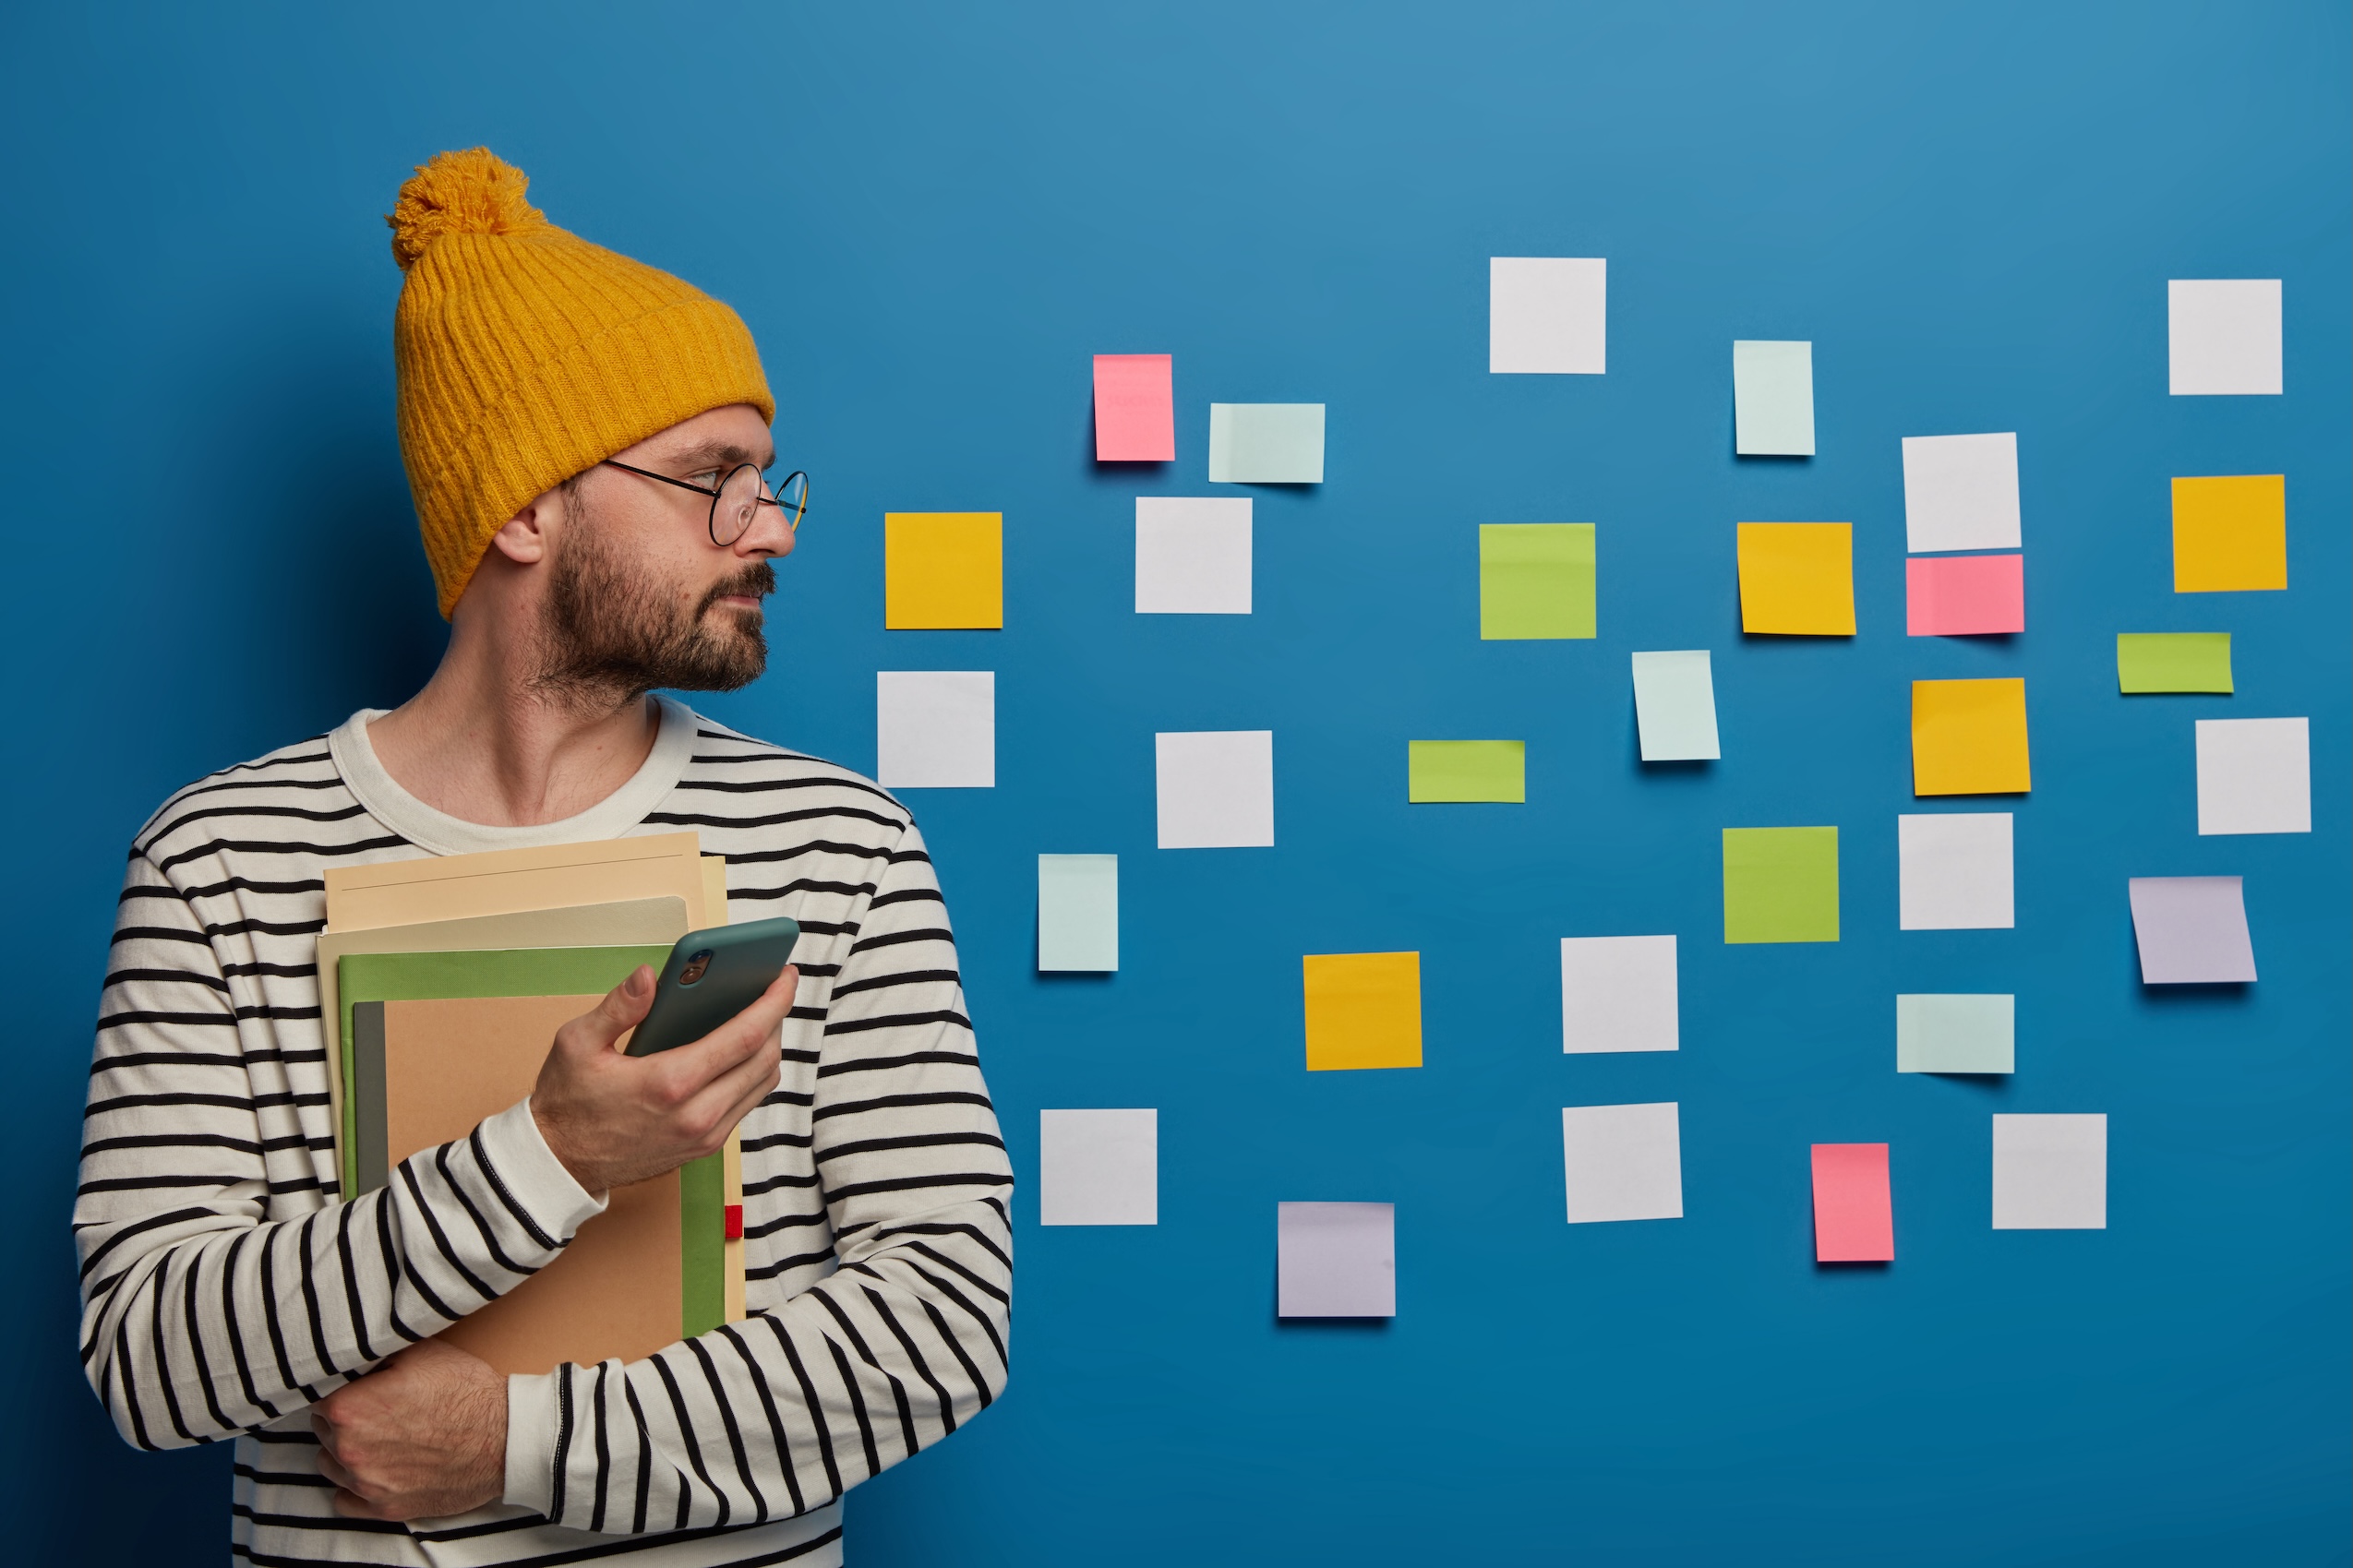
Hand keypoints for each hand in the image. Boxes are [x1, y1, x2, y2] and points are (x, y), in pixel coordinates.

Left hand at [312, 1338, 504, 1520]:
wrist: (506, 1436)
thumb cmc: (466, 1391)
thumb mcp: (420, 1353)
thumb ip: (375, 1360)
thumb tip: (356, 1362)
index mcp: (350, 1408)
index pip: (319, 1398)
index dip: (342, 1391)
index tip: (359, 1390)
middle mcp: (349, 1450)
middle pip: (323, 1432)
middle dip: (344, 1421)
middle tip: (376, 1412)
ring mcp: (367, 1483)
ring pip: (330, 1466)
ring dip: (346, 1453)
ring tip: (378, 1440)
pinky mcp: (386, 1508)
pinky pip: (344, 1501)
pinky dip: (355, 1487)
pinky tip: (377, 1470)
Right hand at [531, 962, 795, 1192]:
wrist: (559, 1163)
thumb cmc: (567, 1102)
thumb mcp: (577, 1043)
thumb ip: (618, 1006)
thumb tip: (650, 976)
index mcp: (670, 1083)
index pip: (746, 1036)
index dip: (774, 1002)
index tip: (785, 976)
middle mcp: (697, 1115)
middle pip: (765, 1059)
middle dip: (777, 1018)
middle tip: (774, 988)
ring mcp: (705, 1136)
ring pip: (763, 1083)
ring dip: (770, 1047)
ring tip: (761, 1015)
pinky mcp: (705, 1147)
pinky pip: (747, 1103)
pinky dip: (753, 1072)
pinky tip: (741, 1049)